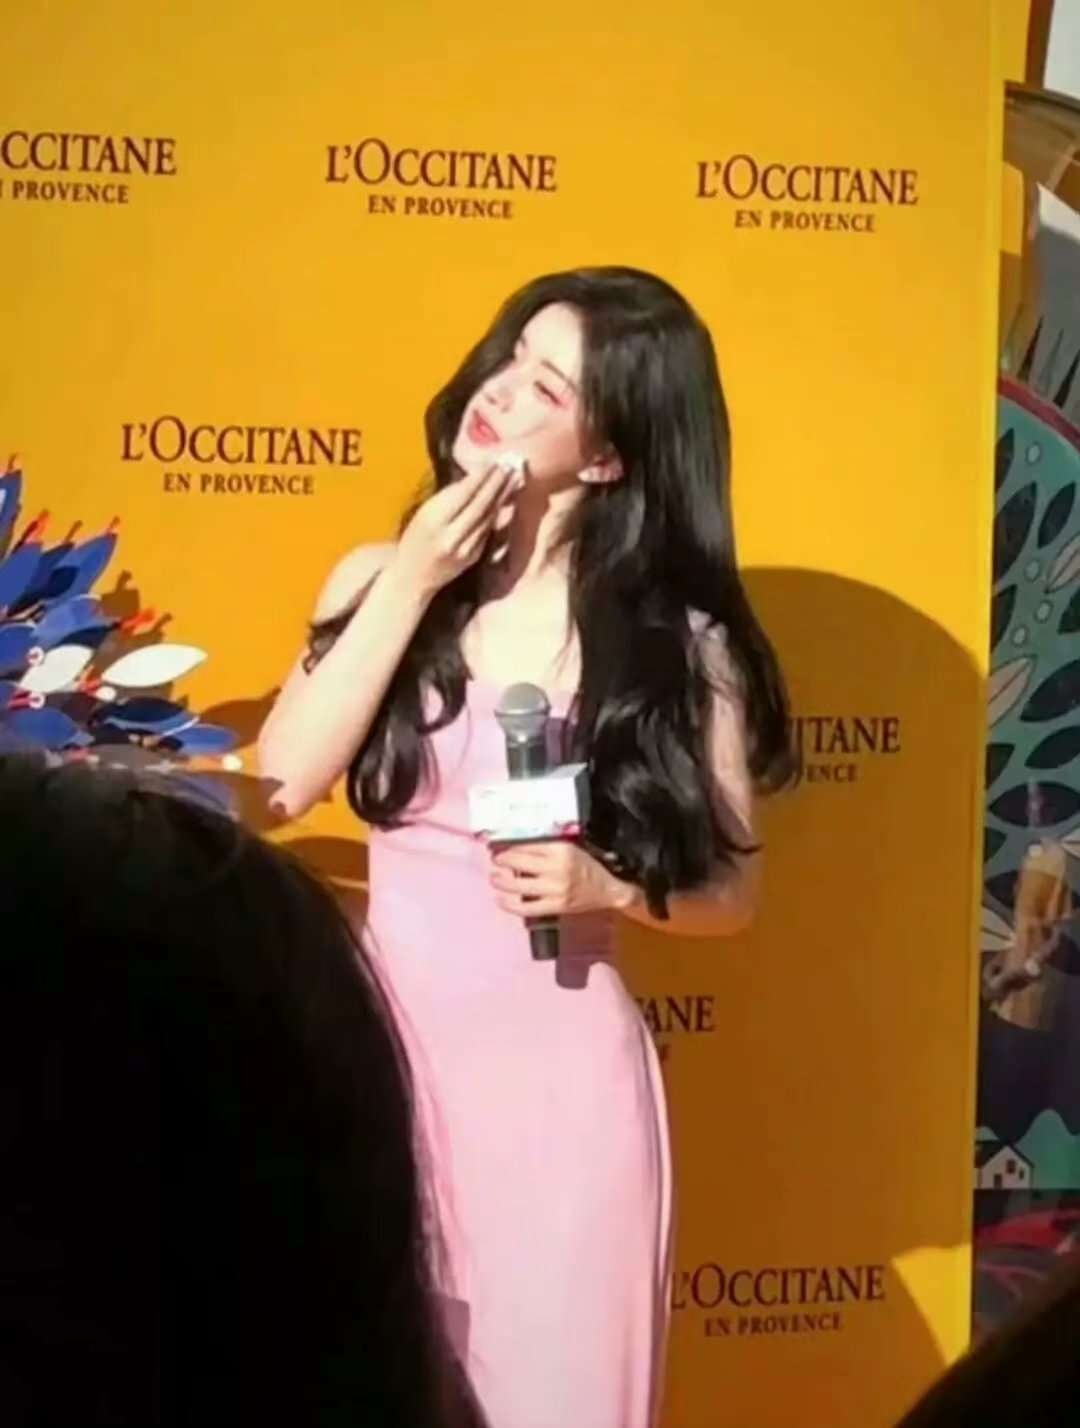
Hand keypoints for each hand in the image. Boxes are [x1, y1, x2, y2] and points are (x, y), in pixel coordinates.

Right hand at [393, 459, 522, 597]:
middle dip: (497, 483)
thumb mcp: (424, 514)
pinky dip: (497, 513)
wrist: (413, 577)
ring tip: (514, 478)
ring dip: (503, 496)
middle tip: (511, 465)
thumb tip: (474, 478)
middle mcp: (451, 536)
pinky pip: (488, 530)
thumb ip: (447, 498)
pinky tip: (506, 500)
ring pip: (488, 517)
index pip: (463, 494)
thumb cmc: (414, 540)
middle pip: (480, 504)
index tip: (494, 461)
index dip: (481, 476)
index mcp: (434, 521)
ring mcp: (465, 548)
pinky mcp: (474, 556)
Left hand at [489, 840, 639, 918]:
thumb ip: (546, 847)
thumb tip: (516, 846)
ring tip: (494, 878)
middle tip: (495, 860)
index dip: (509, 846)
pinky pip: (527, 908)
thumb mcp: (570, 848)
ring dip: (501, 882)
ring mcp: (555, 889)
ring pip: (519, 885)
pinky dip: (510, 905)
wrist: (608, 890)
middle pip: (518, 862)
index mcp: (561, 849)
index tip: (498, 846)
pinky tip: (500, 900)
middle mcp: (557, 868)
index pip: (527, 845)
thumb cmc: (587, 866)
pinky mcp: (555, 906)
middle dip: (502, 861)